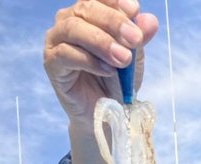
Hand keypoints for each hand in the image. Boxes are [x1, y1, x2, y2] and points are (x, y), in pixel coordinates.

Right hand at [44, 0, 158, 126]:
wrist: (105, 114)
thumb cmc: (115, 81)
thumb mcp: (132, 57)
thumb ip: (138, 38)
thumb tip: (150, 21)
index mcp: (87, 13)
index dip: (115, 1)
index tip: (135, 11)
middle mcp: (68, 20)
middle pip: (86, 8)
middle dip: (114, 22)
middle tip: (135, 39)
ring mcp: (56, 40)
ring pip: (74, 28)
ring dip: (101, 42)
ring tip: (123, 59)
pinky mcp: (51, 62)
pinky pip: (66, 54)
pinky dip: (89, 61)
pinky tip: (107, 71)